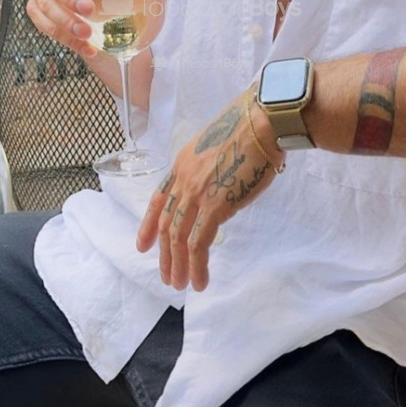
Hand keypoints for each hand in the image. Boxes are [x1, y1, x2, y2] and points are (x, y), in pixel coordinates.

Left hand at [137, 90, 280, 291]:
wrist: (262, 121)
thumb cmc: (251, 127)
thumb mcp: (218, 145)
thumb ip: (212, 167)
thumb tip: (220, 183)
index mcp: (182, 163)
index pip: (158, 199)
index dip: (149, 225)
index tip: (143, 245)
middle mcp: (183, 179)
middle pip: (166, 223)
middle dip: (164, 254)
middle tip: (166, 276)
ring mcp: (196, 193)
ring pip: (178, 238)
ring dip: (177, 265)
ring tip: (179, 285)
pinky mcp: (214, 206)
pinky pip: (199, 244)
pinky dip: (196, 266)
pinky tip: (199, 282)